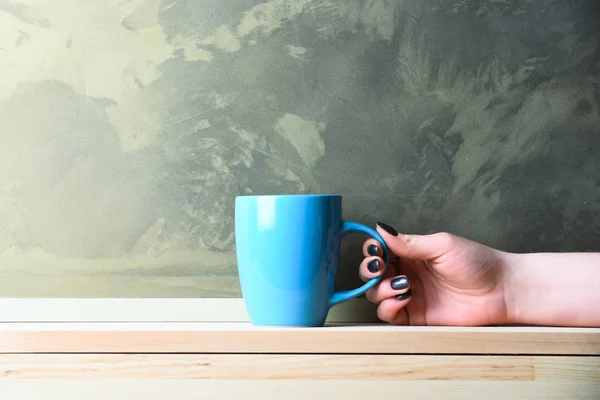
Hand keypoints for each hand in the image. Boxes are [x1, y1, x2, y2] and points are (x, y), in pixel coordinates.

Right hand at [358, 222, 509, 325]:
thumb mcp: (442, 245)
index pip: (379, 250)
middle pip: (371, 274)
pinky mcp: (415, 317)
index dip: (372, 251)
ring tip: (402, 285)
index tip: (376, 251)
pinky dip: (388, 307)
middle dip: (369, 270)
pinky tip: (404, 298)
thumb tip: (381, 228)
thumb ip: (410, 242)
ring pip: (375, 295)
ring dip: (380, 289)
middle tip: (380, 267)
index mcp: (410, 254)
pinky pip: (389, 315)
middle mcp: (406, 273)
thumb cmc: (477, 262)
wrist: (500, 290)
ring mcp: (409, 295)